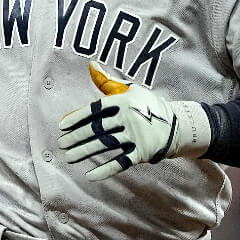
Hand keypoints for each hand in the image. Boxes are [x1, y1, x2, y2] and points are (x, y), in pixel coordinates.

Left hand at [58, 65, 210, 180]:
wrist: (176, 125)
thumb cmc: (147, 106)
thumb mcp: (131, 90)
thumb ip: (108, 82)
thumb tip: (91, 65)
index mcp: (123, 102)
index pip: (95, 110)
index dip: (77, 117)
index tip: (62, 125)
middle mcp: (128, 118)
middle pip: (97, 129)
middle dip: (77, 137)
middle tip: (62, 144)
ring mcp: (135, 137)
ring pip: (105, 145)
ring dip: (85, 152)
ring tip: (69, 157)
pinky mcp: (141, 153)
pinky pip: (120, 163)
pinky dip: (105, 170)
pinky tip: (90, 175)